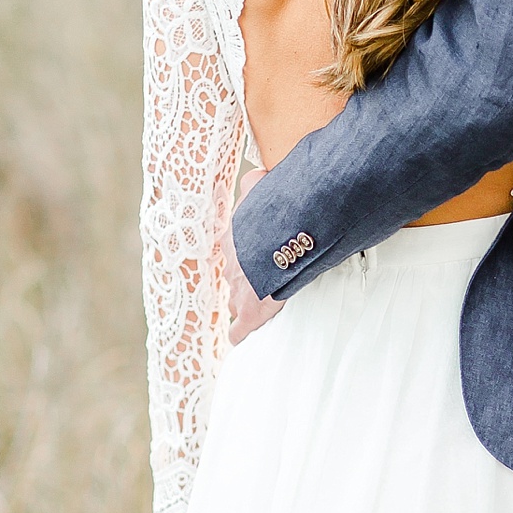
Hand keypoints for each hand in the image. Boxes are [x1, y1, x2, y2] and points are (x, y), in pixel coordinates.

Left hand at [223, 165, 282, 346]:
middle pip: (233, 278)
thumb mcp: (262, 187)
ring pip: (234, 303)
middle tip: (261, 285)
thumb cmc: (276, 212)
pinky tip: (243, 338)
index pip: (234, 251)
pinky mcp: (249, 313)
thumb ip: (255, 182)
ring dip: (244, 306)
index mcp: (234, 239)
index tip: (257, 260)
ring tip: (260, 310)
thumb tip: (258, 174)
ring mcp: (238, 291)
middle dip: (244, 283)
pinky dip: (242, 334)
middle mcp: (231, 265)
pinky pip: (239, 330)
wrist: (280, 238)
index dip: (246, 257)